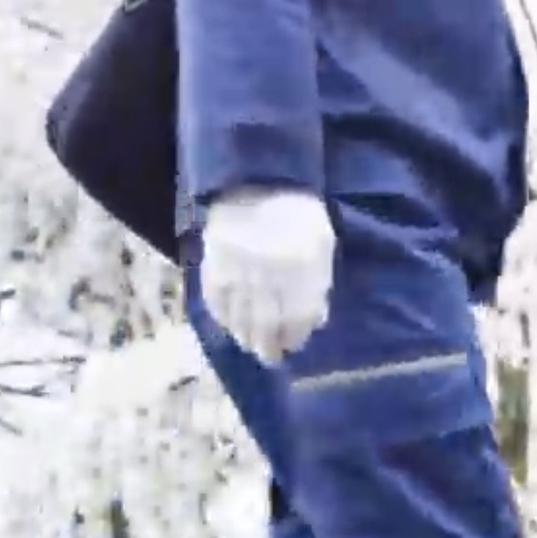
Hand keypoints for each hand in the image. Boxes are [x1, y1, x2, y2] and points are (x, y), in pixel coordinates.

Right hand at [200, 187, 335, 363]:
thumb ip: (318, 283)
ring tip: (249, 344)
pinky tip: (228, 325)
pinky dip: (222, 316)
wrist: (257, 180)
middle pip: (265, 324)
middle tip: (269, 357)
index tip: (292, 346)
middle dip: (268, 346)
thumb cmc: (300, 215)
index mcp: (301, 269)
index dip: (295, 336)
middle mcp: (268, 275)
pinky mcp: (214, 262)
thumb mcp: (322, 246)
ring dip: (244, 336)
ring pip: (239, 316)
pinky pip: (215, 299)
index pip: (298, 317)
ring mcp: (238, 270)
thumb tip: (315, 320)